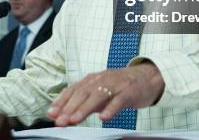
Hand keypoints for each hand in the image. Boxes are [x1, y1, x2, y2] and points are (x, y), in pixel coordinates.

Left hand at [46, 62, 163, 125]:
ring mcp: (115, 85)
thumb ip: (84, 102)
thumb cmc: (120, 86)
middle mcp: (101, 80)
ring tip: (74, 120)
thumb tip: (65, 114)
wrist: (147, 77)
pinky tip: (103, 118)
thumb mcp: (100, 92)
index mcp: (92, 80)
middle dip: (69, 107)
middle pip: (82, 93)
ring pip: (97, 96)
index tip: (51, 113)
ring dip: (84, 108)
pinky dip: (110, 109)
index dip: (61, 102)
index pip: (73, 90)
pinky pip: (119, 101)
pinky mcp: (129, 91)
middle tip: (60, 120)